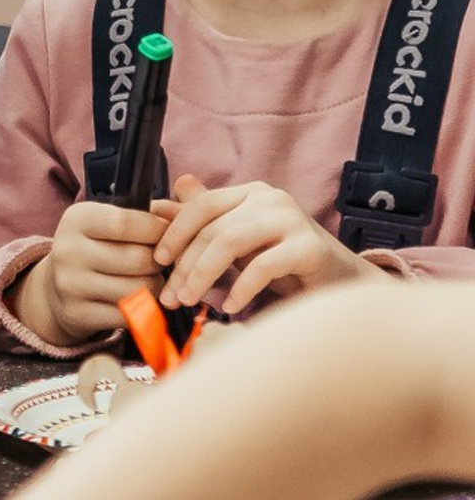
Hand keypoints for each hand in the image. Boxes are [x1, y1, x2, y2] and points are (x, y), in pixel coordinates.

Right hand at [21, 197, 168, 345]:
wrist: (58, 288)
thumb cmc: (96, 249)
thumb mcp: (108, 222)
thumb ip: (145, 216)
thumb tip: (180, 215)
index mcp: (76, 219)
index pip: (127, 223)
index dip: (157, 230)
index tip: (166, 235)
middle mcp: (68, 250)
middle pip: (139, 258)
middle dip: (159, 262)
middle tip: (158, 262)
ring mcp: (71, 284)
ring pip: (139, 289)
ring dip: (154, 287)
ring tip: (149, 280)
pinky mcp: (78, 313)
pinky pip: (130, 314)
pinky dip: (142, 309)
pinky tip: (137, 300)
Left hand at [155, 172, 368, 313]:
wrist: (342, 284)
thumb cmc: (284, 263)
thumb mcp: (238, 243)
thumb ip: (203, 224)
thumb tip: (157, 207)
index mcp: (250, 193)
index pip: (200, 206)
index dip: (174, 232)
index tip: (157, 261)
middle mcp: (271, 198)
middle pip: (212, 228)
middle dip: (185, 265)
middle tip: (170, 296)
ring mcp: (293, 219)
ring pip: (230, 242)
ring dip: (204, 275)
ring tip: (191, 301)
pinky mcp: (310, 247)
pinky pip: (263, 266)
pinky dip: (241, 289)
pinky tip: (231, 307)